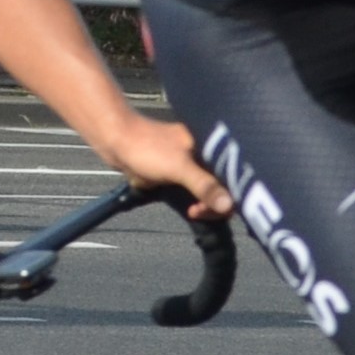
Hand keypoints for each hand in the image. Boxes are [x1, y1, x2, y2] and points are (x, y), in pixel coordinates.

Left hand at [98, 115, 229, 217]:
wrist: (117, 142)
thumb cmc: (147, 148)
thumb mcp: (179, 168)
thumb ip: (205, 186)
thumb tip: (229, 206)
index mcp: (214, 148)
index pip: (236, 177)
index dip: (229, 196)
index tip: (213, 208)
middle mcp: (209, 156)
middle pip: (226, 187)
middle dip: (216, 204)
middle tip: (197, 211)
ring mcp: (197, 166)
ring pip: (212, 192)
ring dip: (206, 205)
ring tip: (192, 211)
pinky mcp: (184, 174)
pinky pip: (199, 193)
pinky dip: (198, 203)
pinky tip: (190, 208)